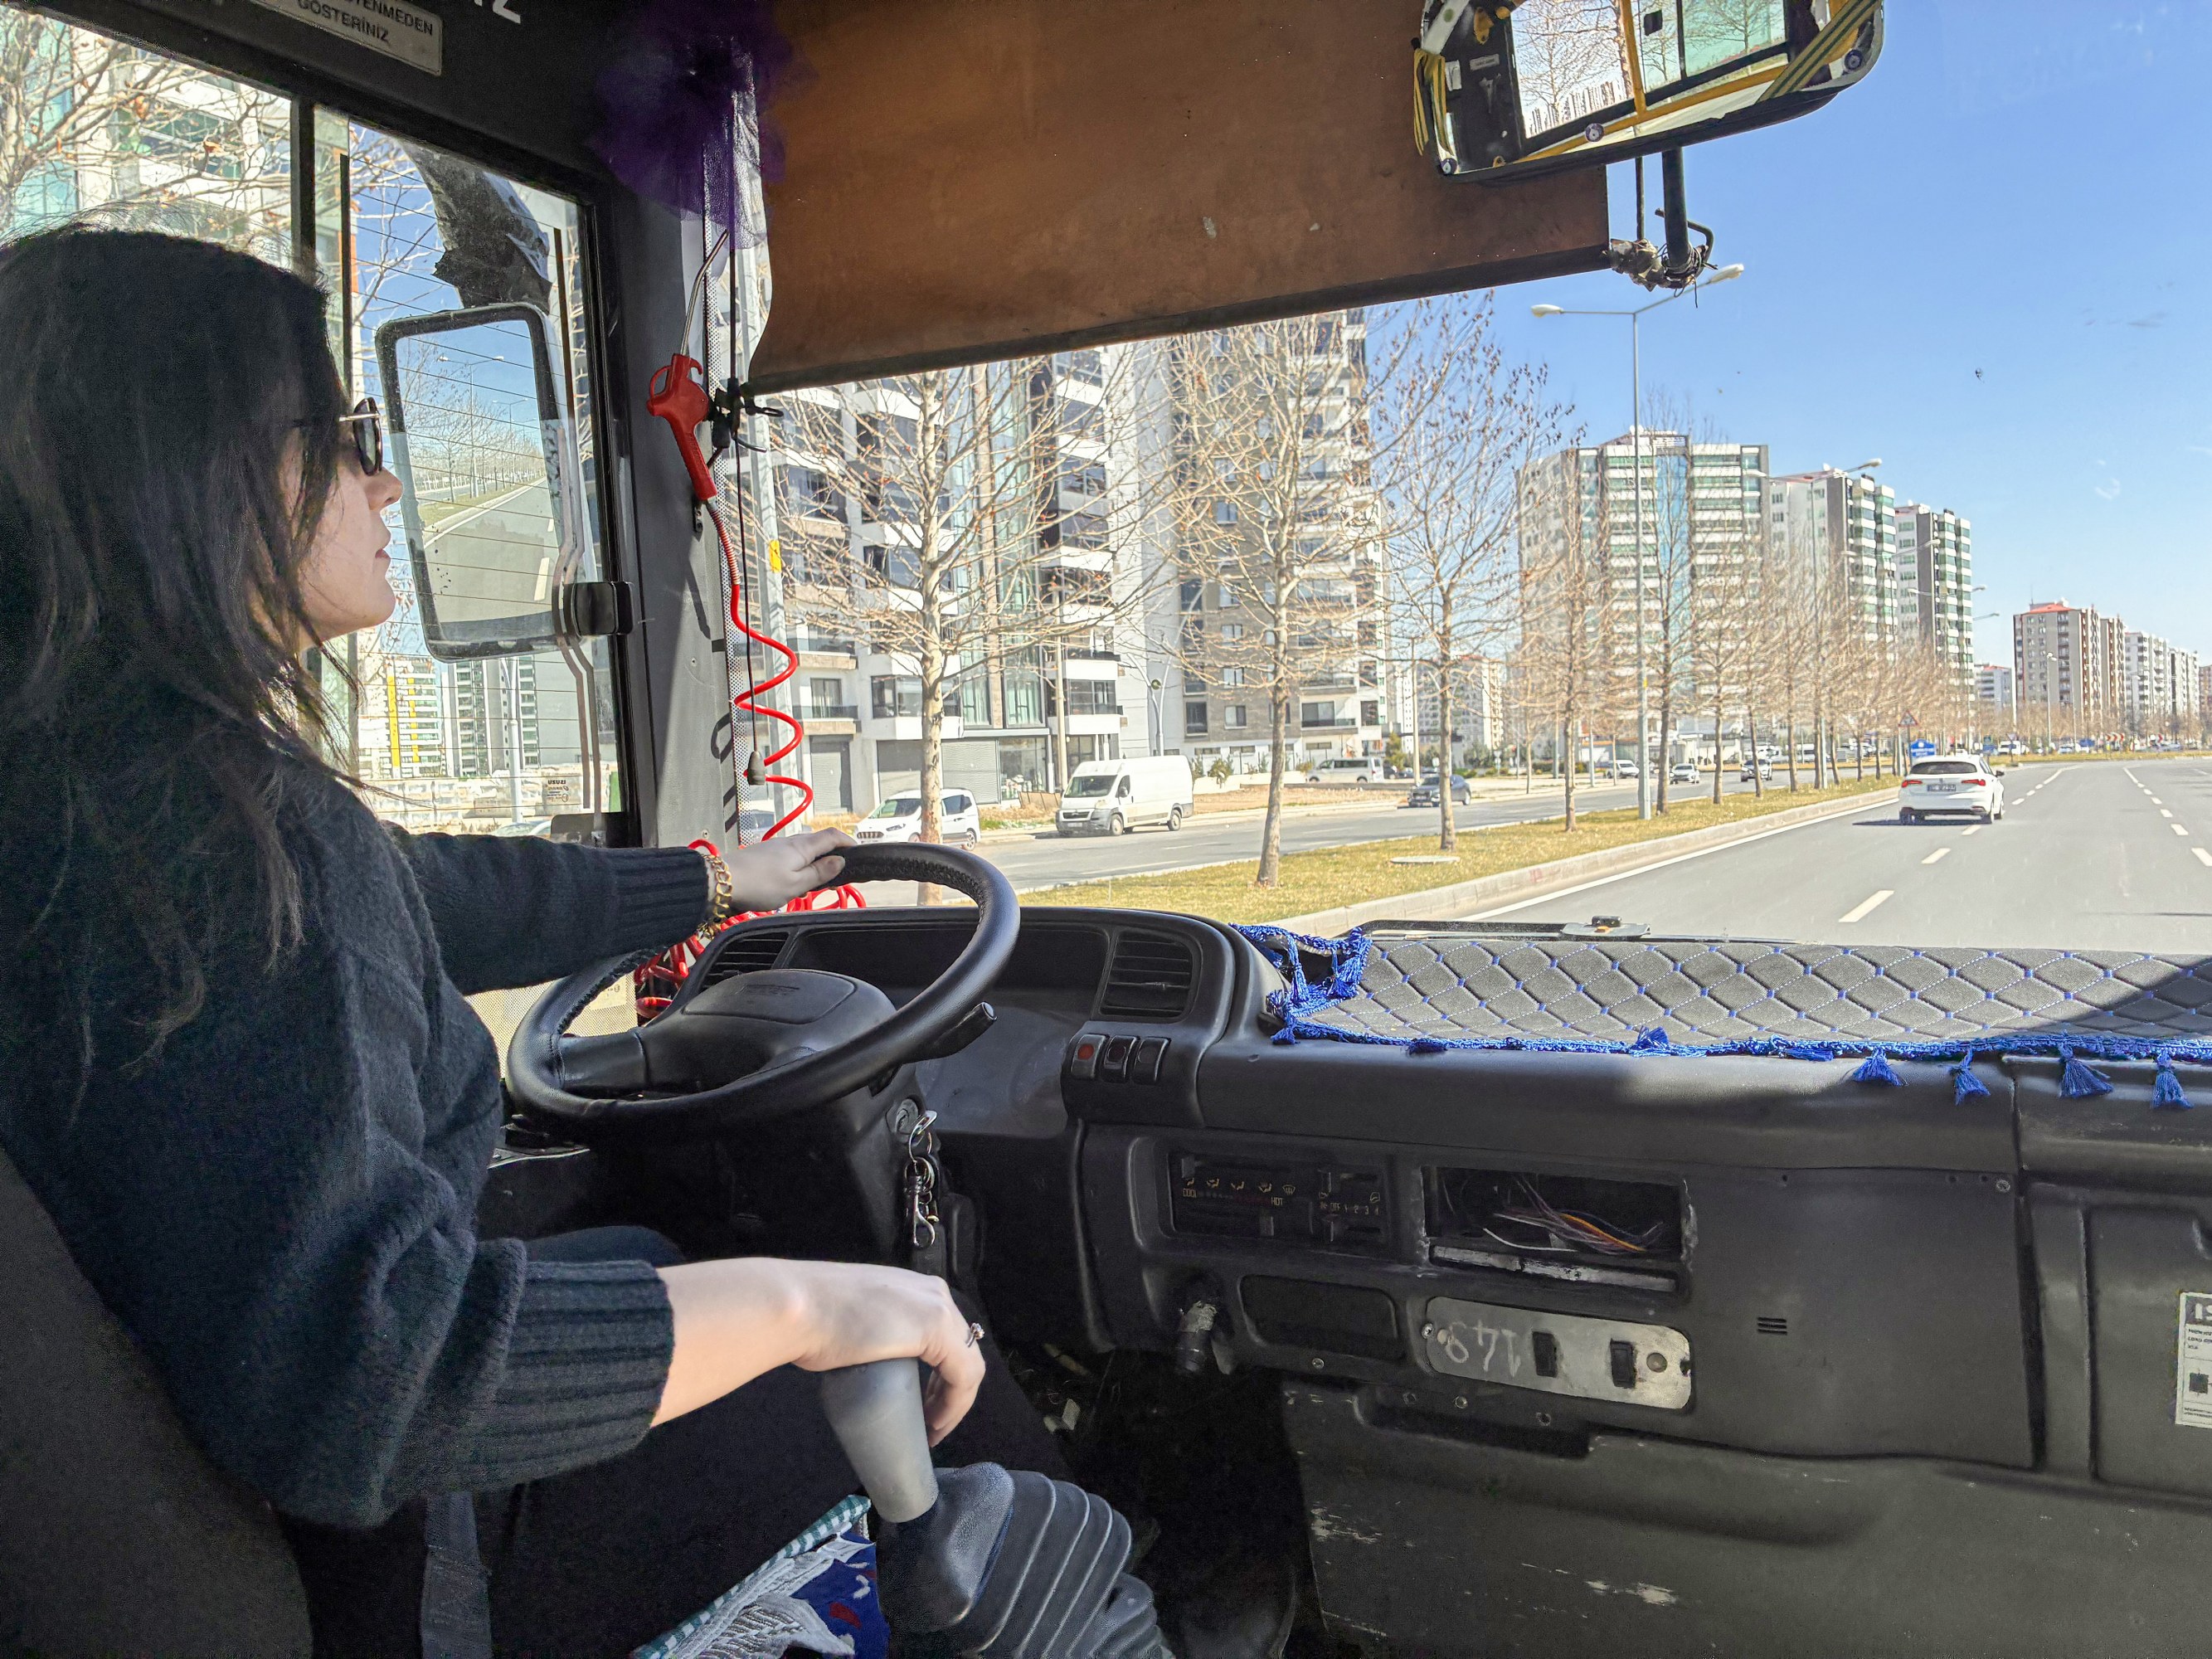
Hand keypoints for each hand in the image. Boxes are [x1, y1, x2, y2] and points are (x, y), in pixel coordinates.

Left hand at [724, 829, 852, 911]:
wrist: (721, 881)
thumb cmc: (758, 884)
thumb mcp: (796, 884)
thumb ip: (820, 873)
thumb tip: (840, 861)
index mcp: (802, 847)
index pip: (832, 836)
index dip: (848, 842)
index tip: (858, 852)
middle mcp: (790, 842)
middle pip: (818, 841)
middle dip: (832, 854)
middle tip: (839, 872)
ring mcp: (775, 847)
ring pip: (803, 850)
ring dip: (814, 861)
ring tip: (816, 881)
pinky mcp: (764, 856)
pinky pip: (789, 856)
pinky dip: (799, 865)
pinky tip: (793, 881)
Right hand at [780, 1260, 983, 1444]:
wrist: (798, 1308)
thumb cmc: (811, 1319)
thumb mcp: (854, 1323)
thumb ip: (871, 1333)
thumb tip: (864, 1358)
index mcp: (915, 1288)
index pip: (947, 1338)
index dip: (942, 1378)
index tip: (925, 1408)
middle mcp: (934, 1292)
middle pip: (962, 1350)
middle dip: (950, 1391)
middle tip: (929, 1422)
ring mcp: (938, 1307)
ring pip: (968, 1364)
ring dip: (954, 1403)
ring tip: (932, 1430)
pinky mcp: (937, 1327)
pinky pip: (963, 1375)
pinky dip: (954, 1405)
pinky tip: (935, 1425)